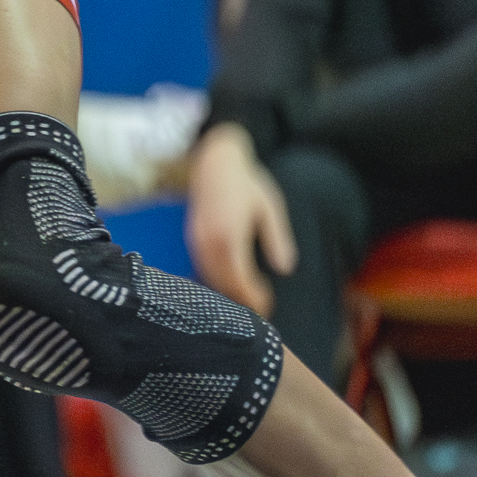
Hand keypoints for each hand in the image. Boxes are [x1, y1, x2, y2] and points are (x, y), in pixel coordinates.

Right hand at [186, 122, 294, 316]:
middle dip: (240, 301)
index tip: (268, 308)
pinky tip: (228, 287)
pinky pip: (201, 268)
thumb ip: (277, 239)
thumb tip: (285, 268)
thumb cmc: (246, 183)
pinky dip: (215, 282)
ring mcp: (196, 240)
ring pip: (209, 278)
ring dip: (226, 294)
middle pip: (222, 283)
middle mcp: (208, 242)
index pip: (240, 278)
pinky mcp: (191, 238)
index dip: (253, 297)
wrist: (215, 162)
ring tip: (246, 305)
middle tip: (260, 314)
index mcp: (229, 236)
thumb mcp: (269, 208)